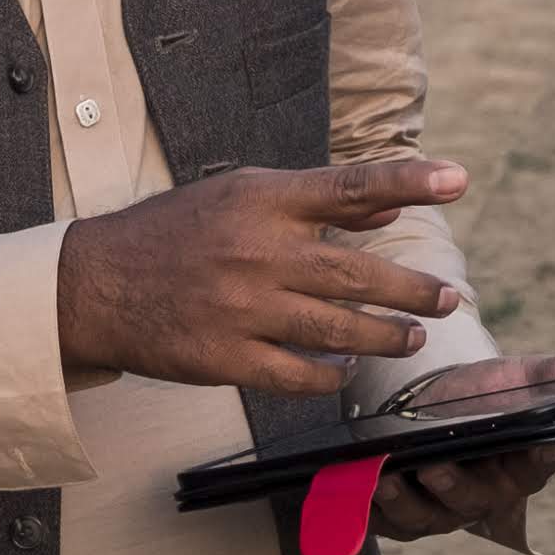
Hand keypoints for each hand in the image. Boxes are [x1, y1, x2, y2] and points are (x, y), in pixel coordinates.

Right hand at [58, 158, 469, 395]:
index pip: (350, 187)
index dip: (408, 181)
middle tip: (448, 297)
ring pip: (337, 331)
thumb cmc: (174, 232)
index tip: (458, 179)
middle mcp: (257, 251)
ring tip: (413, 337)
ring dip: (385, 336)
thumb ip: (313, 203)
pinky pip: (297, 375)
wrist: (95, 285)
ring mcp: (242, 309)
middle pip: (357, 273)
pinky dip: (330, 375)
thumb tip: (383, 211)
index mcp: (262, 200)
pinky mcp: (225, 358)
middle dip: (412, 289)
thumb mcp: (237, 195)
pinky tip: (347, 370)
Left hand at [375, 349, 554, 548]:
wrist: (423, 408)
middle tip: (434, 467)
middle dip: (455, 485)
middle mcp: (485, 497)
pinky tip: (351, 486)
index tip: (540, 441)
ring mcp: (441, 512)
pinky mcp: (399, 519)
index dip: (540, 456)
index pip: (540, 465)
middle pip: (476, 499)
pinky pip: (383, 522)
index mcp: (522, 466)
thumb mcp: (518, 377)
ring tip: (384, 475)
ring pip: (427, 517)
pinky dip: (367, 508)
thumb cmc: (479, 395)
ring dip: (405, 500)